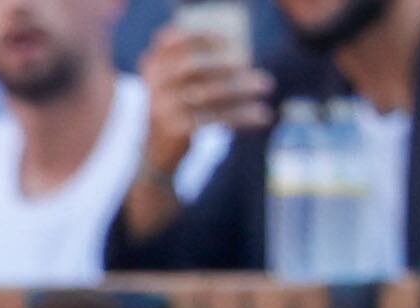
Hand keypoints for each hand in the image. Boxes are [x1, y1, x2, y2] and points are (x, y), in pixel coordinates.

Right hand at [136, 21, 274, 175]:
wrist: (156, 157)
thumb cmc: (176, 113)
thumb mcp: (179, 86)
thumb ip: (200, 68)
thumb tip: (244, 59)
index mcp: (152, 69)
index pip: (172, 42)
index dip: (202, 38)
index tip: (229, 42)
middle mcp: (154, 87)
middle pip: (194, 67)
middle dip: (225, 64)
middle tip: (248, 64)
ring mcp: (164, 109)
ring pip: (209, 93)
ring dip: (241, 87)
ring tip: (266, 86)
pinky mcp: (177, 130)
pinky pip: (216, 118)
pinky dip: (242, 116)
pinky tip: (263, 116)